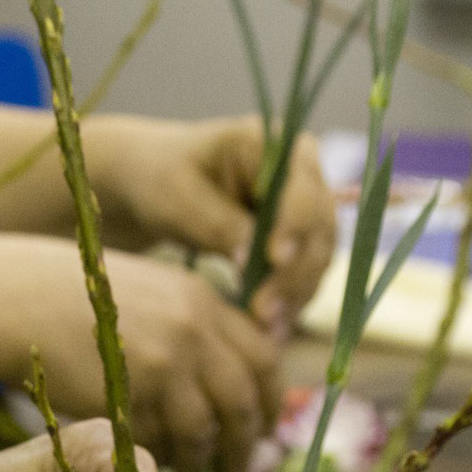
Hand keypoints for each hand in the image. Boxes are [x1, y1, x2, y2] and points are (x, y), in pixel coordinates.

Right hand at [0, 234, 280, 471]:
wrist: (16, 299)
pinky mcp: (131, 390)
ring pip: (204, 427)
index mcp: (203, 298)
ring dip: (205, 460)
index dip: (269, 399)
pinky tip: (157, 466)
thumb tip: (226, 370)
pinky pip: (160, 438)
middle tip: (242, 469)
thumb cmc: (74, 301)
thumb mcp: (149, 294)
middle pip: (244, 396)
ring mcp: (165, 358)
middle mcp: (194, 325)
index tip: (265, 426)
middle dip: (247, 439)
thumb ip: (191, 325)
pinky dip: (163, 457)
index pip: (263, 356)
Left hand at [84, 114, 336, 320]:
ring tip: (265, 328)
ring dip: (296, 294)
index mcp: (275, 143)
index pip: (300, 189)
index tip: (274, 259)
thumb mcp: (178, 198)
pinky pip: (305, 274)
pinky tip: (268, 328)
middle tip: (264, 313)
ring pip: (318, 257)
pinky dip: (290, 301)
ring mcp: (303, 209)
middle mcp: (301, 174)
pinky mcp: (297, 241)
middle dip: (295, 274)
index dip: (294, 227)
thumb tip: (254, 260)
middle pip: (319, 228)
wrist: (152, 188)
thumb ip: (218, 225)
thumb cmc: (160, 181)